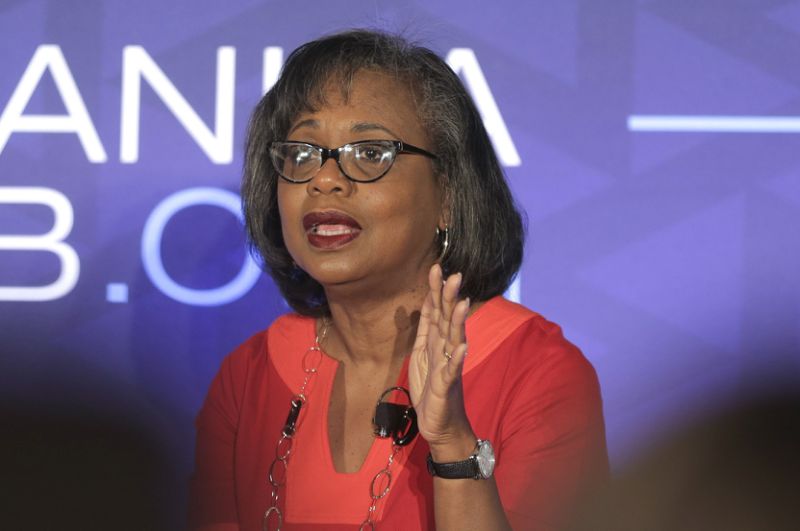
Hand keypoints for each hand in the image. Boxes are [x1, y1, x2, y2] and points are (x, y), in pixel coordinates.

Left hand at [409, 264, 475, 456]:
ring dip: (458, 321)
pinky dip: (457, 358)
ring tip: (462, 302)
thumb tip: (427, 303)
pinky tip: (462, 346)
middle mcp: (446, 349)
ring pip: (454, 339)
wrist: (440, 424)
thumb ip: (426, 329)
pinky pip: (453, 369)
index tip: (436, 268)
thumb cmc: (431, 389)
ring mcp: (449, 365)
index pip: (437, 310)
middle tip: (454, 275)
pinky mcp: (448, 384)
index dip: (436, 290)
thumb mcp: (422, 354)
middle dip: (449, 297)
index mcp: (436, 342)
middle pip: (448, 319)